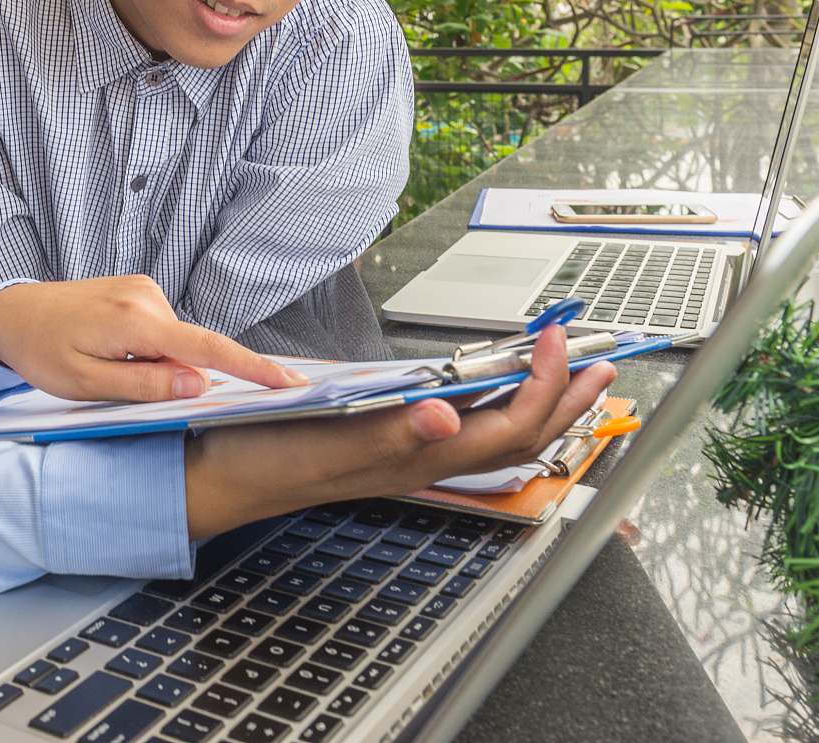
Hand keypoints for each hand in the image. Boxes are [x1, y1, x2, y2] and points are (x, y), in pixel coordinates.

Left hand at [0, 276, 307, 401]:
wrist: (11, 314)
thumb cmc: (41, 351)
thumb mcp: (87, 384)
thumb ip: (146, 385)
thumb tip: (201, 386)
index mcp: (135, 320)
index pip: (207, 349)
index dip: (253, 369)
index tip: (291, 383)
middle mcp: (147, 296)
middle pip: (192, 351)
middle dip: (182, 379)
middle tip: (124, 384)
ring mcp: (145, 289)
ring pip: (177, 344)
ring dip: (159, 365)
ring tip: (106, 366)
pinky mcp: (140, 290)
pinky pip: (164, 331)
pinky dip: (154, 350)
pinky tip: (115, 353)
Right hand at [182, 325, 615, 538]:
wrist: (219, 476)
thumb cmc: (264, 457)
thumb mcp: (324, 440)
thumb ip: (389, 431)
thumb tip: (448, 414)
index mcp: (412, 457)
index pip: (506, 428)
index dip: (544, 387)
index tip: (557, 341)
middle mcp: (420, 461)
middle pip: (518, 439)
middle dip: (566, 401)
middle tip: (599, 363)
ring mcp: (407, 457)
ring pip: (496, 439)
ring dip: (542, 407)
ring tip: (570, 377)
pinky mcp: (389, 447)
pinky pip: (466, 434)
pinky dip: (498, 408)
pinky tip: (495, 393)